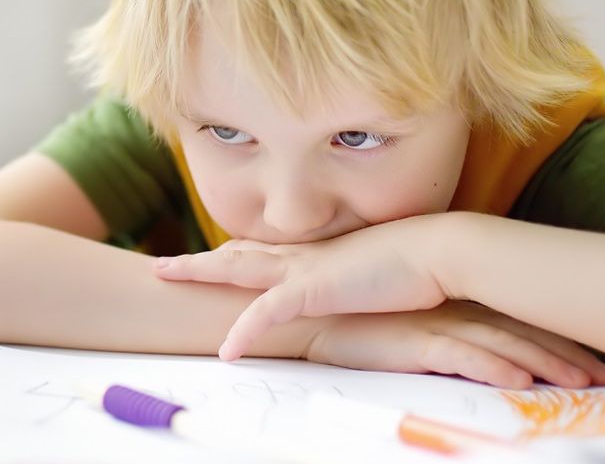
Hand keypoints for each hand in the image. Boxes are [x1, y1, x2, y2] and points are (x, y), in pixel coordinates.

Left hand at [154, 214, 460, 359]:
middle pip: (238, 254)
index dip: (234, 254)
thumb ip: (358, 282)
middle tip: (166, 263)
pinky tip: (226, 352)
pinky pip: (265, 314)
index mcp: (318, 255)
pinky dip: (243, 331)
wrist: (440, 251)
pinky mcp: (314, 290)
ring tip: (164, 274)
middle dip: (199, 259)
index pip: (265, 252)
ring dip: (198, 272)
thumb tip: (357, 289)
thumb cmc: (418, 265)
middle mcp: (304, 257)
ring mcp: (304, 270)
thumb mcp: (377, 276)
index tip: (212, 256)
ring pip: (236, 269)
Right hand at [301, 302, 604, 388]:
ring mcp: (438, 326)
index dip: (560, 341)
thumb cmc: (361, 325)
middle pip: (524, 334)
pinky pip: (464, 357)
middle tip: (604, 376)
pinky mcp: (416, 342)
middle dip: (568, 355)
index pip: (521, 324)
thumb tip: (489, 358)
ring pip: (505, 345)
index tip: (594, 361)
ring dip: (546, 364)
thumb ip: (450, 338)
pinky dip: (495, 366)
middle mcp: (456, 313)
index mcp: (460, 308)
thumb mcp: (415, 330)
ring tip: (581, 383)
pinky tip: (520, 380)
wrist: (314, 316)